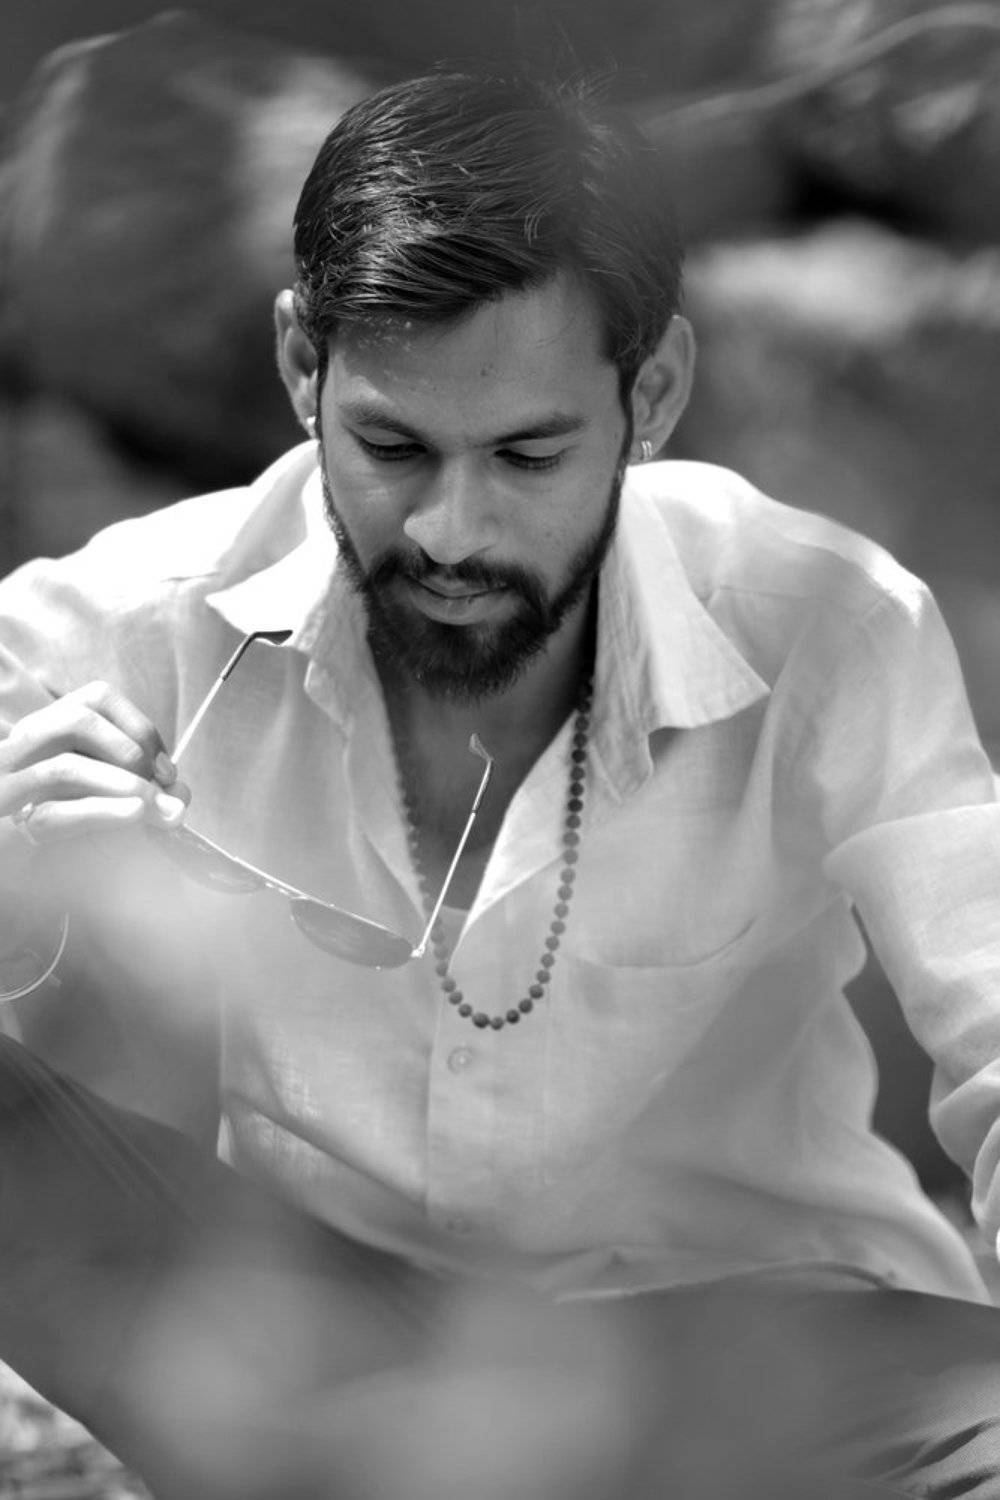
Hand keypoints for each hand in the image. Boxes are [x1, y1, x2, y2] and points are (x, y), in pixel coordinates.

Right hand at [0, 680, 188, 849]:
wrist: (17, 873)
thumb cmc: (66, 833)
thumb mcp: (105, 798)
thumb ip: (143, 791)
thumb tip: (179, 797)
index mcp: (47, 730)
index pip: (97, 698)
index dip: (141, 727)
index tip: (167, 770)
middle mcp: (21, 749)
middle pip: (77, 721)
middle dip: (131, 752)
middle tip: (161, 788)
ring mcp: (7, 786)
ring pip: (64, 767)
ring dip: (122, 785)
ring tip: (154, 808)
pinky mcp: (8, 830)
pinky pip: (53, 816)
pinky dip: (101, 812)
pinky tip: (134, 815)